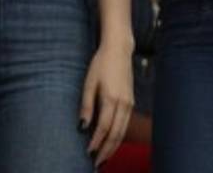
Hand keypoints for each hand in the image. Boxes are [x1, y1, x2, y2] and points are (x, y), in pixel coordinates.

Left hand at [81, 42, 134, 165]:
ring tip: (103, 157)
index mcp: (111, 98)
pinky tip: (111, 141)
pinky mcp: (131, 102)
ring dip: (113, 146)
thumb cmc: (101, 64)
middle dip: (106, 150)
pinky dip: (118, 136)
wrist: (119, 50)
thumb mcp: (89, 82)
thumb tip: (81, 126)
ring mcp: (129, 104)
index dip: (96, 142)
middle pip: (116, 134)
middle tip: (96, 163)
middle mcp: (123, 104)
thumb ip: (86, 106)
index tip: (88, 153)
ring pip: (122, 131)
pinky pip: (125, 124)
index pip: (103, 128)